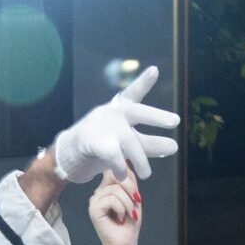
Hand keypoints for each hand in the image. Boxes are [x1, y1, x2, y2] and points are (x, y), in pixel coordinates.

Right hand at [51, 65, 179, 182]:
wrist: (69, 157)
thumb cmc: (103, 146)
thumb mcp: (129, 144)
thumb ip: (150, 144)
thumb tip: (174, 147)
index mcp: (120, 110)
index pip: (133, 93)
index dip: (144, 82)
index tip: (155, 70)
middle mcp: (112, 113)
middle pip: (137, 112)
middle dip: (156, 116)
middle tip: (175, 121)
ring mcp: (100, 126)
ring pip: (130, 142)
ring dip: (141, 160)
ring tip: (147, 174)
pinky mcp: (91, 141)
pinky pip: (114, 156)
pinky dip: (120, 168)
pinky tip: (122, 175)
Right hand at [88, 172, 142, 244]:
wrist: (125, 243)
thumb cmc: (130, 222)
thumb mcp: (134, 197)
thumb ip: (130, 180)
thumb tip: (125, 160)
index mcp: (107, 187)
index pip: (114, 169)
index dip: (126, 175)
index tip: (135, 192)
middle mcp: (99, 191)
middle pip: (115, 175)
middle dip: (130, 187)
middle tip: (136, 202)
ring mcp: (95, 200)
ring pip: (115, 190)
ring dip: (128, 203)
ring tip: (128, 214)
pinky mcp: (93, 209)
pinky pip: (111, 200)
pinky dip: (121, 209)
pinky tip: (120, 218)